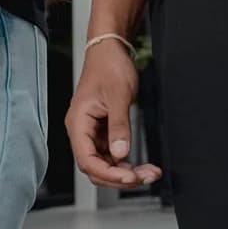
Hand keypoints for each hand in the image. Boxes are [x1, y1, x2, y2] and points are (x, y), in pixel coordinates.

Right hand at [68, 39, 161, 189]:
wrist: (109, 51)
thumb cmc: (109, 67)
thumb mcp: (118, 96)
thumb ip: (119, 126)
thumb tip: (121, 154)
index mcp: (78, 123)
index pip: (87, 160)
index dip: (108, 173)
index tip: (130, 177)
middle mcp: (81, 131)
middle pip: (95, 167)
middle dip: (119, 177)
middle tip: (145, 177)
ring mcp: (91, 133)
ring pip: (104, 164)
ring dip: (125, 172)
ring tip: (149, 172)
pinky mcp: (102, 132)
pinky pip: (111, 154)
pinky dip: (126, 162)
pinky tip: (142, 165)